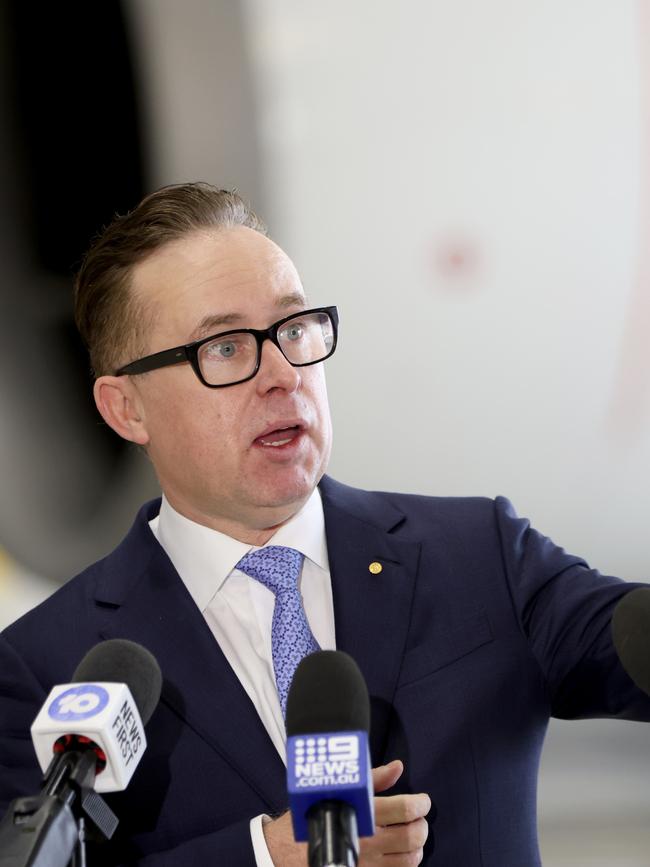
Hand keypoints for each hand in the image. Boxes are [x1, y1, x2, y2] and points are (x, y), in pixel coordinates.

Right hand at [264, 759, 430, 865]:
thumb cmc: (313, 814)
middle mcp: (367, 842)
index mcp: (362, 814)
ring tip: (411, 835)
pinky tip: (401, 855)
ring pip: (410, 860)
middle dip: (422, 825)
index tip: (423, 800)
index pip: (405, 810)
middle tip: (418, 817)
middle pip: (413, 836)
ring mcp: (367, 865)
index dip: (420, 804)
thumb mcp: (339, 789)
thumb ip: (373, 779)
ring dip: (417, 847)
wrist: (285, 849)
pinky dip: (406, 865)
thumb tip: (398, 767)